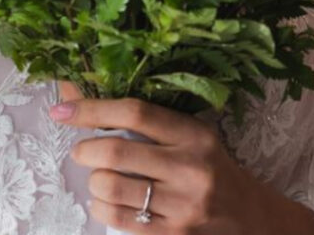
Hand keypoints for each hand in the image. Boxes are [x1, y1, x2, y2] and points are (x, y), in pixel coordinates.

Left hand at [51, 86, 313, 233]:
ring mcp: (183, 206)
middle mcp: (190, 167)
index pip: (134, 111)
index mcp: (193, 133)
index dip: (92, 108)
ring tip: (97, 177)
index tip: (62, 109)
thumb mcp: (186, 132)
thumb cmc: (209, 165)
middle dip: (85, 149)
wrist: (252, 218)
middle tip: (81, 150)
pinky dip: (101, 208)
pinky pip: (121, 220)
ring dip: (92, 182)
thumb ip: (138, 117)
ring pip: (111, 188)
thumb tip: (74, 93)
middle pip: (116, 151)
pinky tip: (105, 201)